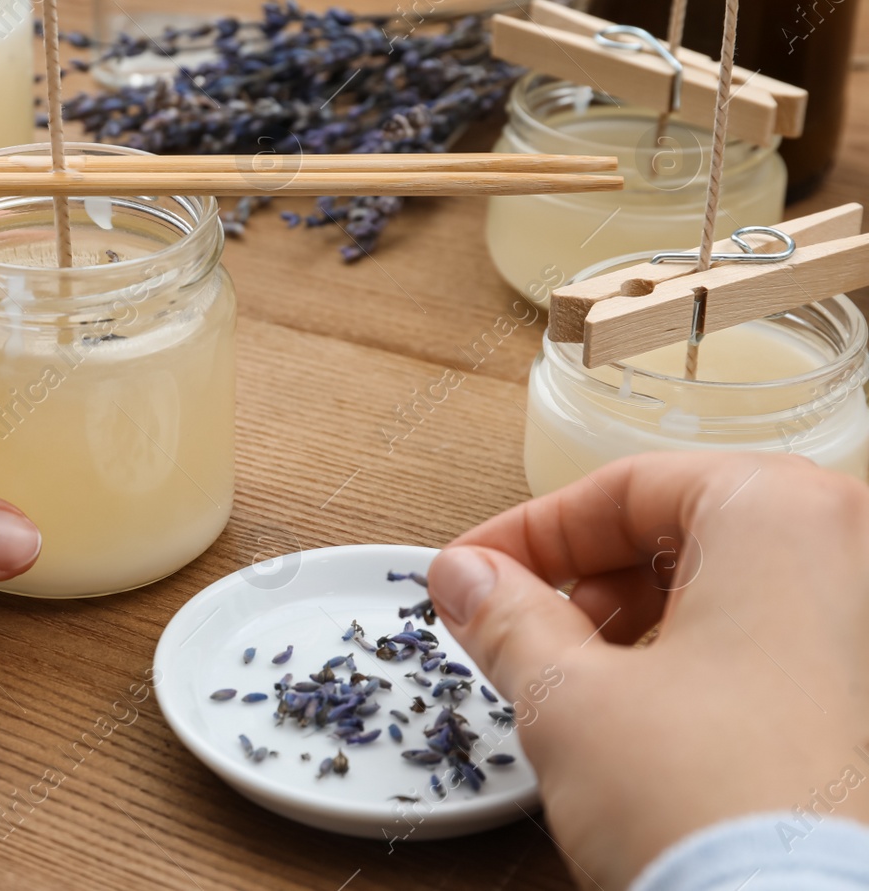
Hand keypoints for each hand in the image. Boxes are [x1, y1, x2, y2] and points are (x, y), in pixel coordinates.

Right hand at [429, 452, 868, 889]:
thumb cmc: (712, 805)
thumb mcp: (568, 696)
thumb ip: (505, 617)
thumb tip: (464, 578)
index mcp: (783, 516)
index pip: (628, 487)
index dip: (529, 533)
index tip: (472, 572)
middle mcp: (851, 556)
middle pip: (683, 531)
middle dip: (585, 581)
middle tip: (517, 629)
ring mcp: (867, 634)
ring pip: (730, 591)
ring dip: (636, 625)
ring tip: (575, 687)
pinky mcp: (862, 704)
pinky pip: (774, 648)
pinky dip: (699, 666)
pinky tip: (645, 724)